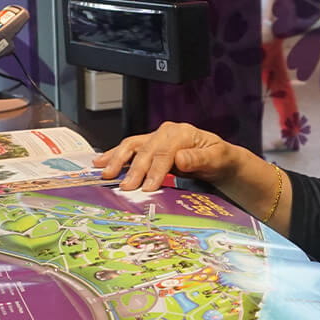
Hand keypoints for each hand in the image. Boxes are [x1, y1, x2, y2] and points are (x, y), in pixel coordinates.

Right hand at [92, 121, 242, 190]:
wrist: (219, 159)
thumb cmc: (219, 159)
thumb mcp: (218, 158)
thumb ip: (199, 158)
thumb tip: (180, 157)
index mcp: (183, 133)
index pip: (165, 152)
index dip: (155, 170)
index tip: (148, 186)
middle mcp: (167, 132)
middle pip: (146, 150)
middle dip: (135, 170)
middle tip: (127, 187)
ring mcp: (156, 138)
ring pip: (132, 145)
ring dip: (117, 160)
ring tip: (106, 174)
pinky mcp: (148, 145)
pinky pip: (128, 148)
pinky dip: (113, 155)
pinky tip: (100, 162)